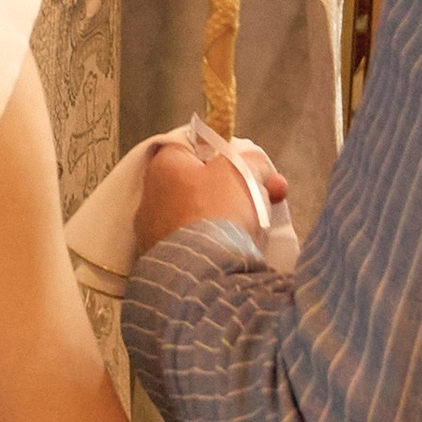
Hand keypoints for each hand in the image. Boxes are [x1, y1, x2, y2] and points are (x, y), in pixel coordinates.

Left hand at [136, 132, 287, 254]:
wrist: (203, 273)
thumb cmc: (219, 210)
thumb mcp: (243, 172)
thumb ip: (250, 160)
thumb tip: (254, 164)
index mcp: (163, 165)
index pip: (193, 147)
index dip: (226, 154)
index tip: (251, 167)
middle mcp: (150, 196)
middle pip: (200, 184)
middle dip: (237, 188)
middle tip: (270, 195)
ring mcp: (152, 233)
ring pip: (199, 216)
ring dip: (227, 218)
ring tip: (259, 228)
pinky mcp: (162, 262)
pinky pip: (195, 244)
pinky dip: (214, 244)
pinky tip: (237, 251)